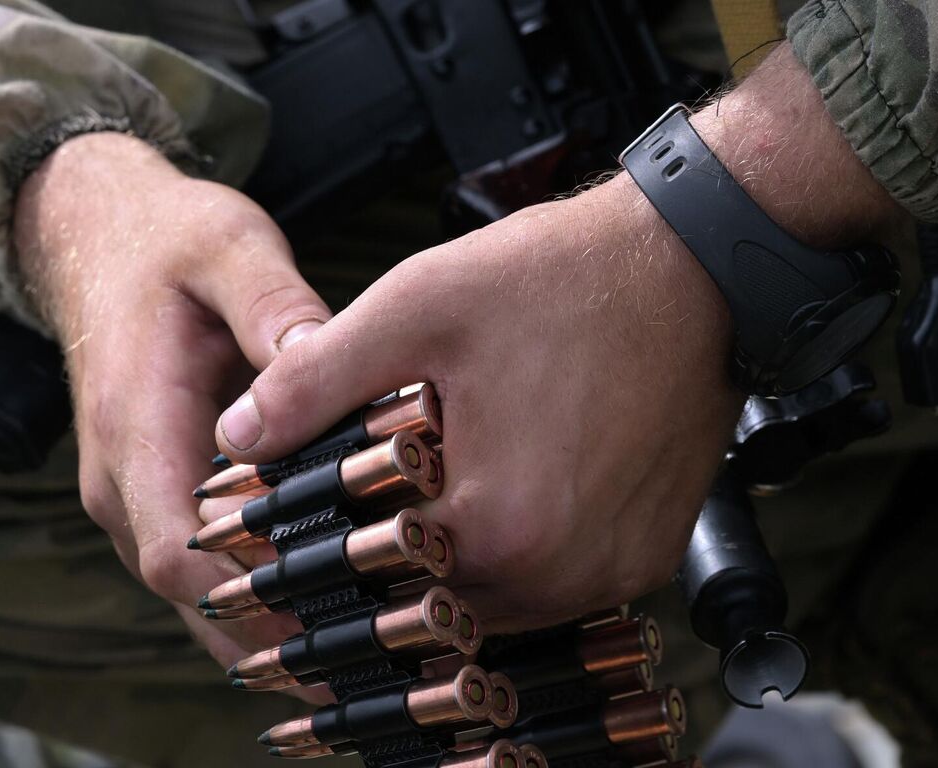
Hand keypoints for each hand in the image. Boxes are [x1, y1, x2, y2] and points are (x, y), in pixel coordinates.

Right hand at [15, 132, 328, 697]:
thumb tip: (324, 361)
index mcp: (135, 427)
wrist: (96, 234)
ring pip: (197, 593)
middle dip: (276, 627)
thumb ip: (276, 304)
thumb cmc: (167, 242)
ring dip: (269, 619)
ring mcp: (133, 496)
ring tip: (364, 633)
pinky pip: (203, 565)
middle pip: (193, 595)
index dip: (254, 594)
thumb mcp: (230, 247)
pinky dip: (257, 589)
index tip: (333, 608)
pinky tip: (330, 595)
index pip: (180, 551)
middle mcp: (121, 481)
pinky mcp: (157, 495)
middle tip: (375, 641)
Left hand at [213, 47, 897, 629]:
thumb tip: (236, 435)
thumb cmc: (565, 279)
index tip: (312, 515)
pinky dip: (526, 557)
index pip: (375, 572)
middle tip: (377, 495)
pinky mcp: (649, 559)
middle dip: (398, 559)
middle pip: (437, 602)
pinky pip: (563, 588)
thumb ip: (314, 380)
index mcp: (494, 525)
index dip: (331, 544)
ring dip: (460, 564)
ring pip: (499, 605)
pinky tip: (511, 492)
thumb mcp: (416, 307)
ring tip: (441, 490)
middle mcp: (561, 572)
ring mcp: (613, 573)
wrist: (700, 268)